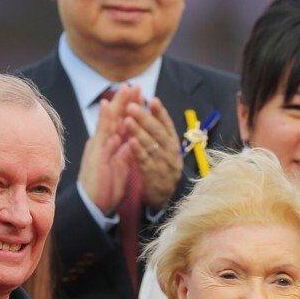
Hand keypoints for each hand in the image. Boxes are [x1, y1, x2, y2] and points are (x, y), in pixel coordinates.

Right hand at [78, 84, 136, 215]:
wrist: (93, 205)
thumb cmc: (106, 189)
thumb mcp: (120, 169)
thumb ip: (126, 155)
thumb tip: (132, 142)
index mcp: (111, 147)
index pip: (123, 124)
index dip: (131, 110)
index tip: (140, 96)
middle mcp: (104, 143)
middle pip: (117, 117)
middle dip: (127, 101)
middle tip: (136, 85)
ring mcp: (99, 146)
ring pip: (110, 120)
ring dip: (118, 103)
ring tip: (125, 88)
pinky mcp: (96, 152)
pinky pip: (102, 132)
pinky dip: (104, 118)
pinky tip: (108, 105)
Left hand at [123, 96, 182, 211]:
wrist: (164, 198)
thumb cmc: (161, 169)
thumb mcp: (162, 150)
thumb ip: (156, 133)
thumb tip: (148, 110)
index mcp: (172, 143)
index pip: (167, 124)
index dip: (160, 112)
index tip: (152, 99)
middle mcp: (171, 152)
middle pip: (158, 132)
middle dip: (145, 118)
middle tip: (132, 106)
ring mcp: (164, 165)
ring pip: (152, 145)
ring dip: (139, 131)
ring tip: (127, 120)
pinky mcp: (154, 177)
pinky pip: (146, 162)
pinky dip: (138, 151)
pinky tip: (130, 142)